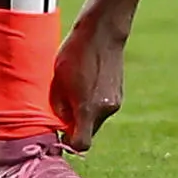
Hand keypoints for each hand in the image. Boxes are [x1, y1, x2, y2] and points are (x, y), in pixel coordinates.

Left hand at [51, 12, 126, 151]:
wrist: (101, 32)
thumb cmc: (74, 54)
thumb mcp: (57, 82)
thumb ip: (60, 109)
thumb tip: (63, 125)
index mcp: (87, 109)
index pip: (81, 144)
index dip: (69, 142)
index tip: (61, 131)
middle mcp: (105, 110)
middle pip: (89, 132)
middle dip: (76, 126)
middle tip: (66, 106)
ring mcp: (115, 102)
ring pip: (96, 120)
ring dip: (85, 114)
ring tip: (77, 89)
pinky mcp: (120, 94)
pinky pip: (103, 108)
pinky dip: (95, 104)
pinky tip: (88, 83)